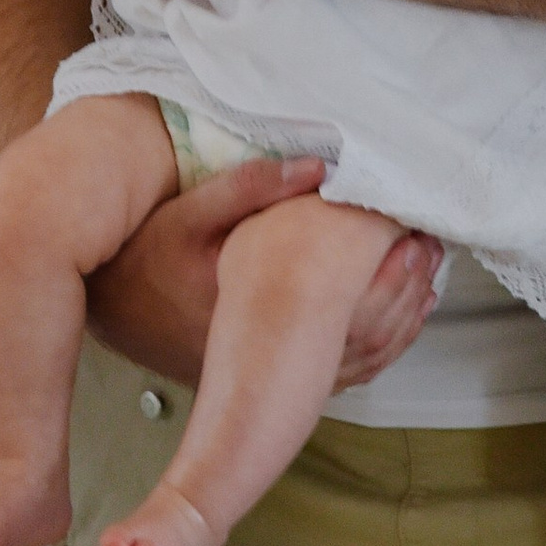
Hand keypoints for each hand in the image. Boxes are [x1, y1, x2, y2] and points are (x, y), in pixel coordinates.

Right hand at [88, 156, 439, 386]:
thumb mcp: (189, 214)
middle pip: (364, 335)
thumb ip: (250, 187)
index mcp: (256, 319)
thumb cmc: (147, 258)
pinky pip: (347, 371)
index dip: (389, 271)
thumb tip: (319, 165)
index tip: (412, 232)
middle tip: (431, 246)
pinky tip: (401, 309)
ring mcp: (274, 377)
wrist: (114, 309)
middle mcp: (270, 360)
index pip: (343, 304)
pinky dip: (382, 341)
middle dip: (406, 288)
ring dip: (402, 316)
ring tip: (425, 270)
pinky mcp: (275, 380)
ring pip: (362, 359)